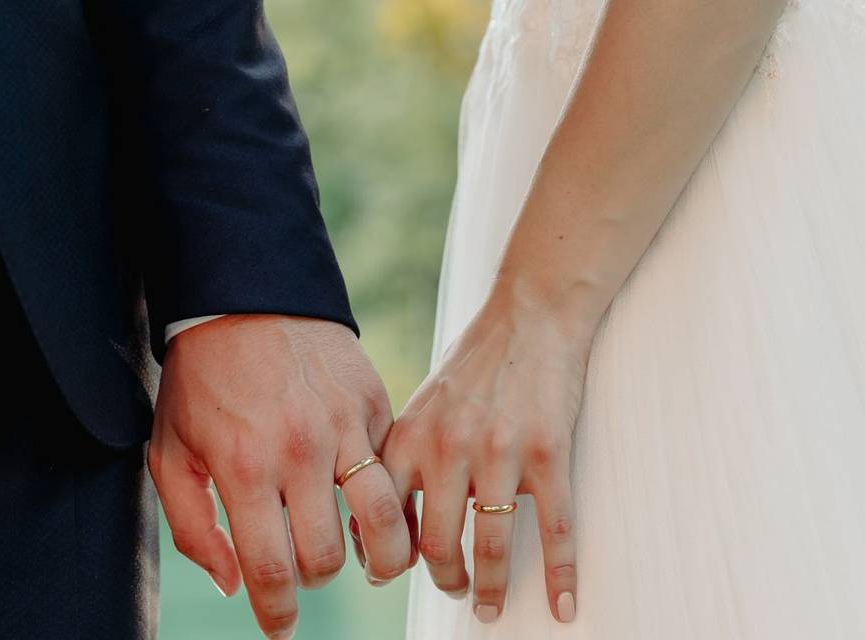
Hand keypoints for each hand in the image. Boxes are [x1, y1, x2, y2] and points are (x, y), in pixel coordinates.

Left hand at [149, 315, 410, 638]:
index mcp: (243, 468)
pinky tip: (380, 512)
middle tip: (306, 570)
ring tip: (369, 563)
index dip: (278, 614)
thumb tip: (234, 585)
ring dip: (380, 558)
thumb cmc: (202, 379)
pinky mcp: (373, 405)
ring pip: (384, 521)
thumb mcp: (170, 451)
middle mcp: (299, 452)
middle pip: (327, 555)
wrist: (247, 299)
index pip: (270, 569)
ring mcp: (344, 427)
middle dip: (315, 578)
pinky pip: (395, 471)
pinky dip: (393, 503)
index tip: (282, 628)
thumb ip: (192, 527)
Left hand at [381, 290, 593, 623]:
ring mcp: (499, 452)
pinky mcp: (547, 452)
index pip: (385, 517)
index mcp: (411, 438)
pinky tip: (562, 602)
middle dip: (443, 579)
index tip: (392, 576)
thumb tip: (380, 513)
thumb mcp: (421, 407)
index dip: (385, 558)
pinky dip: (560, 575)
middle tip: (453, 589)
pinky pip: (555, 529)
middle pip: (436, 543)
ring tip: (488, 604)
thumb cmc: (474, 366)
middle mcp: (447, 448)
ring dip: (489, 588)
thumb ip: (402, 457)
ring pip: (489, 546)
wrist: (528, 318)